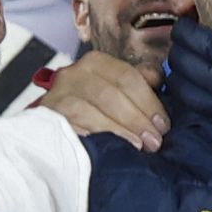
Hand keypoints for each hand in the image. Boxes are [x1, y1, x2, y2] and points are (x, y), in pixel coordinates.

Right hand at [35, 43, 166, 149]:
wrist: (54, 128)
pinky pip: (73, 127)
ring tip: (136, 146)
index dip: (149, 102)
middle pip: (111, 94)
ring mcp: (58, 95)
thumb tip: (158, 78)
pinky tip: (108, 148)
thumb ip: (138, 84)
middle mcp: (75, 74)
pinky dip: (94, 137)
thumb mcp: (115, 90)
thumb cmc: (91, 108)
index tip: (163, 125)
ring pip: (91, 110)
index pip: (127, 77)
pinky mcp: (48, 117)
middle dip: (136, 119)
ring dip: (118, 130)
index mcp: (97, 63)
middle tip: (153, 141)